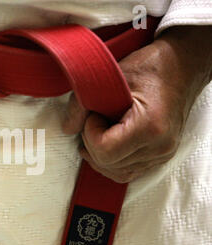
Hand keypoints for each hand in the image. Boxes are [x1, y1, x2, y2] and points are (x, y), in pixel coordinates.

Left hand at [62, 26, 211, 182]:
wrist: (181, 67)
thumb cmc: (150, 67)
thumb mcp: (112, 77)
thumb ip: (82, 103)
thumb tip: (67, 129)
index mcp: (150, 126)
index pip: (105, 151)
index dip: (90, 133)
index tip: (95, 115)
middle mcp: (159, 146)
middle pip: (109, 164)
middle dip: (93, 143)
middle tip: (97, 119)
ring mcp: (162, 154)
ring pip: (117, 173)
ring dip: (100, 155)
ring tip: (100, 131)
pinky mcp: (161, 156)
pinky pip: (129, 172)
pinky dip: (112, 162)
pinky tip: (105, 144)